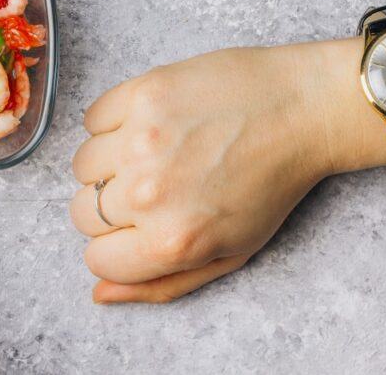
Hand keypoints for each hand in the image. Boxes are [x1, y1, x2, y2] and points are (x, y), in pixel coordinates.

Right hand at [69, 38, 385, 303]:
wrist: (302, 110)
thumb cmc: (272, 184)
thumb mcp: (229, 252)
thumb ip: (162, 283)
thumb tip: (98, 294)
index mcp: (171, 241)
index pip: (96, 258)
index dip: (118, 246)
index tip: (139, 228)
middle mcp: (149, 193)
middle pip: (83, 213)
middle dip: (112, 207)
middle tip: (154, 187)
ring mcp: (142, 139)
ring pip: (83, 165)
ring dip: (110, 163)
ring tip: (155, 153)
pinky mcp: (142, 93)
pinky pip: (93, 118)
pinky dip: (114, 122)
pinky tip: (152, 123)